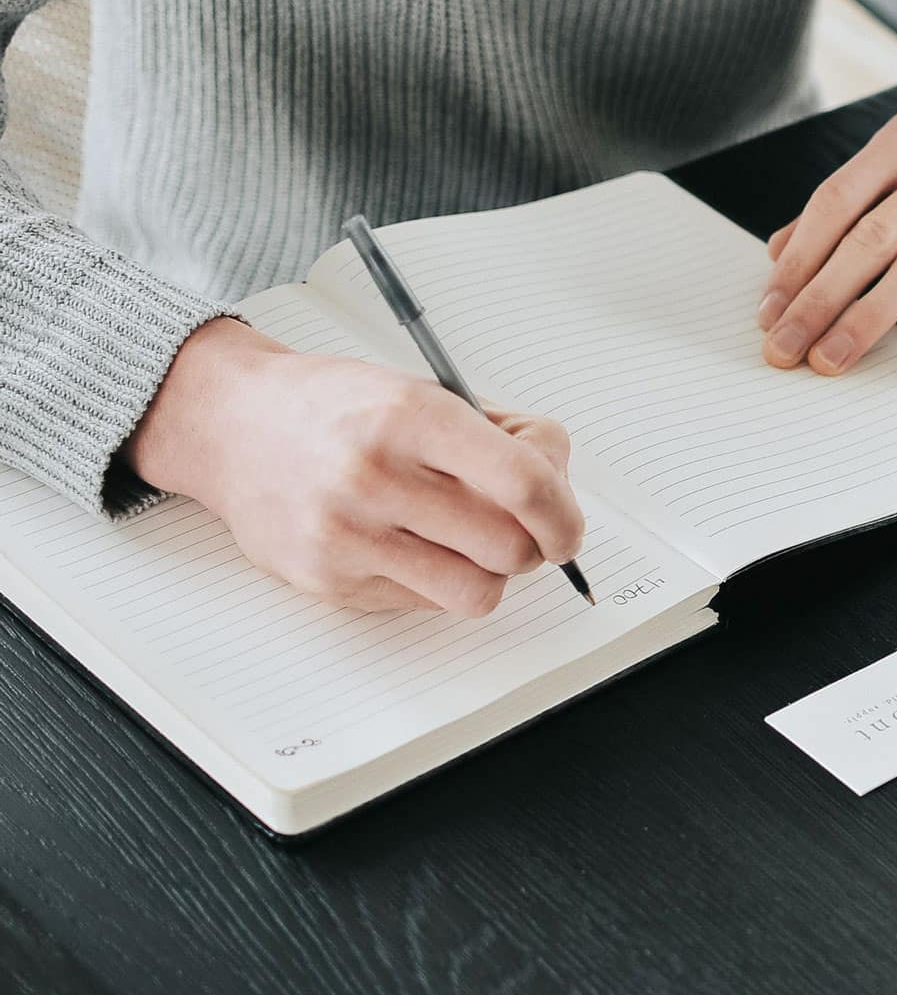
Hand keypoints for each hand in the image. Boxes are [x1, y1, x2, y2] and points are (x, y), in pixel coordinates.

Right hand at [124, 317, 585, 614]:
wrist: (232, 424)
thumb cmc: (336, 407)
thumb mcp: (424, 389)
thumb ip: (501, 436)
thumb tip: (558, 482)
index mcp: (410, 416)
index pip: (524, 484)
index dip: (565, 514)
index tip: (567, 525)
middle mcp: (375, 476)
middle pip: (510, 548)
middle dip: (533, 544)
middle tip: (522, 528)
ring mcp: (347, 536)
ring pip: (476, 592)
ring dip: (490, 573)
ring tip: (470, 540)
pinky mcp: (330, 580)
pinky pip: (426, 604)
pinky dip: (439, 581)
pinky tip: (415, 544)